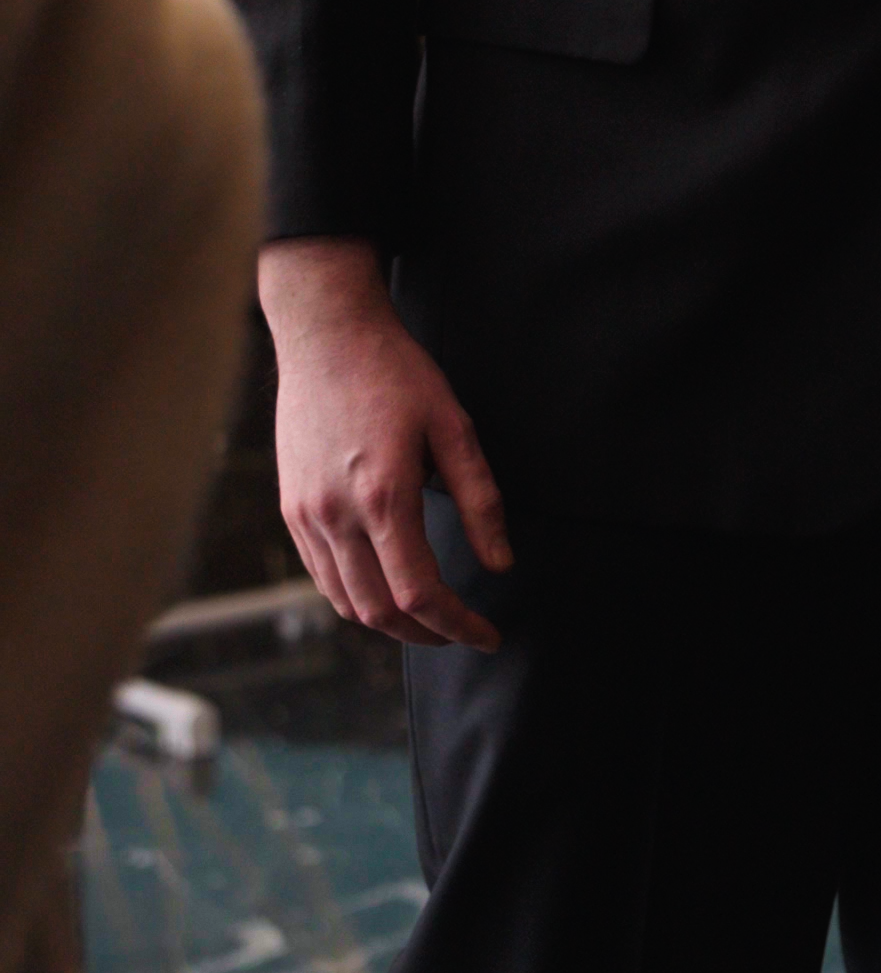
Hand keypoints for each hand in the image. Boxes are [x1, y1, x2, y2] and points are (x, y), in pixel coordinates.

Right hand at [259, 237, 512, 648]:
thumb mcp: (454, 426)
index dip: (457, 626)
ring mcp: (306, 515)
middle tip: (462, 632)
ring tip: (428, 617)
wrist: (326, 336)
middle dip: (426, 634)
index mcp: (384, 496)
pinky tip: (384, 587)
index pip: (420, 593)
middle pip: (379, 610)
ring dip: (389, 622)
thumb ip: (480, 500)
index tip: (487, 636)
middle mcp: (337, 515)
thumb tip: (499, 563)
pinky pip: (321, 575)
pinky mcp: (290, 508)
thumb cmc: (396, 373)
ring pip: (346, 601)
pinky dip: (355, 597)